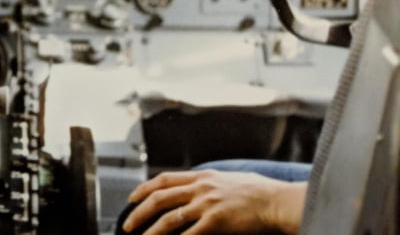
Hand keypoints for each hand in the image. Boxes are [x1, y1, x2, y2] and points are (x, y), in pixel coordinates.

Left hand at [122, 170, 305, 234]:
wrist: (277, 201)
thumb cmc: (260, 192)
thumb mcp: (229, 178)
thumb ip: (210, 182)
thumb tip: (200, 185)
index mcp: (202, 176)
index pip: (164, 179)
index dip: (144, 188)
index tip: (132, 198)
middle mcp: (200, 187)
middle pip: (160, 198)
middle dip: (139, 211)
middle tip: (127, 224)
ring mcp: (207, 204)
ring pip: (169, 218)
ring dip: (151, 230)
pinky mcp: (216, 221)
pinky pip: (189, 234)